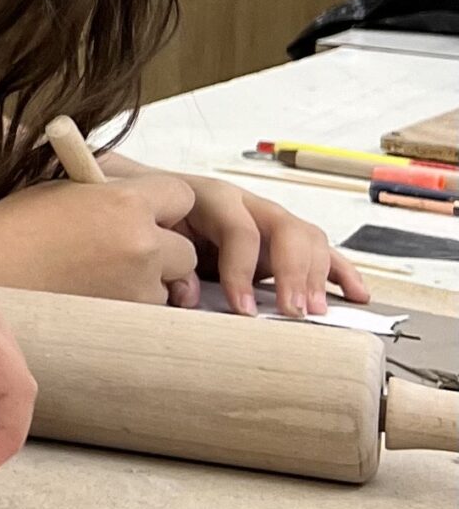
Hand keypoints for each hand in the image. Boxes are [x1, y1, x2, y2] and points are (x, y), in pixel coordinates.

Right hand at [0, 173, 203, 305]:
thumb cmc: (14, 225)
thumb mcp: (66, 187)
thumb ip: (112, 190)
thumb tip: (143, 198)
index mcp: (124, 200)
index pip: (181, 196)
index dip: (163, 206)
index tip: (144, 214)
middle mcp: (140, 242)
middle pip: (185, 250)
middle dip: (162, 253)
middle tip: (119, 254)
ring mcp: (136, 284)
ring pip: (169, 286)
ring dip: (148, 283)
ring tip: (96, 278)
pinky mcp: (126, 317)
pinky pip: (146, 312)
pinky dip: (129, 306)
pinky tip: (91, 298)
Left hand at [162, 170, 367, 316]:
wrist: (151, 196)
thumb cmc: (156, 220)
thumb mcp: (155, 234)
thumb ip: (172, 264)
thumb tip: (190, 296)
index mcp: (212, 198)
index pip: (240, 231)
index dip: (242, 271)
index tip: (243, 308)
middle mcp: (248, 204)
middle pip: (287, 230)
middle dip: (293, 273)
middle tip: (292, 312)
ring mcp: (270, 218)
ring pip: (309, 238)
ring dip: (318, 276)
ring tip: (315, 311)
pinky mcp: (284, 237)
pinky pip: (322, 250)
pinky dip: (341, 272)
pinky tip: (357, 294)